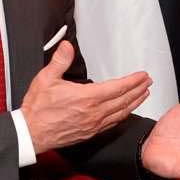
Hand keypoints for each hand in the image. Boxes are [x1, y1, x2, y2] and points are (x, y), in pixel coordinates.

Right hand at [21, 41, 150, 151]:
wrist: (31, 134)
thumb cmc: (38, 108)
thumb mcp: (46, 79)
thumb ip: (60, 61)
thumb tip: (67, 46)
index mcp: (87, 97)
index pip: (117, 88)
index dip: (133, 81)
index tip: (142, 75)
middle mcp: (94, 112)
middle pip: (124, 100)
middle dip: (138, 90)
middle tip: (148, 82)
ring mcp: (93, 124)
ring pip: (121, 113)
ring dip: (135, 102)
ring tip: (144, 95)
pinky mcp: (90, 133)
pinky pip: (112, 123)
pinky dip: (123, 116)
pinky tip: (126, 112)